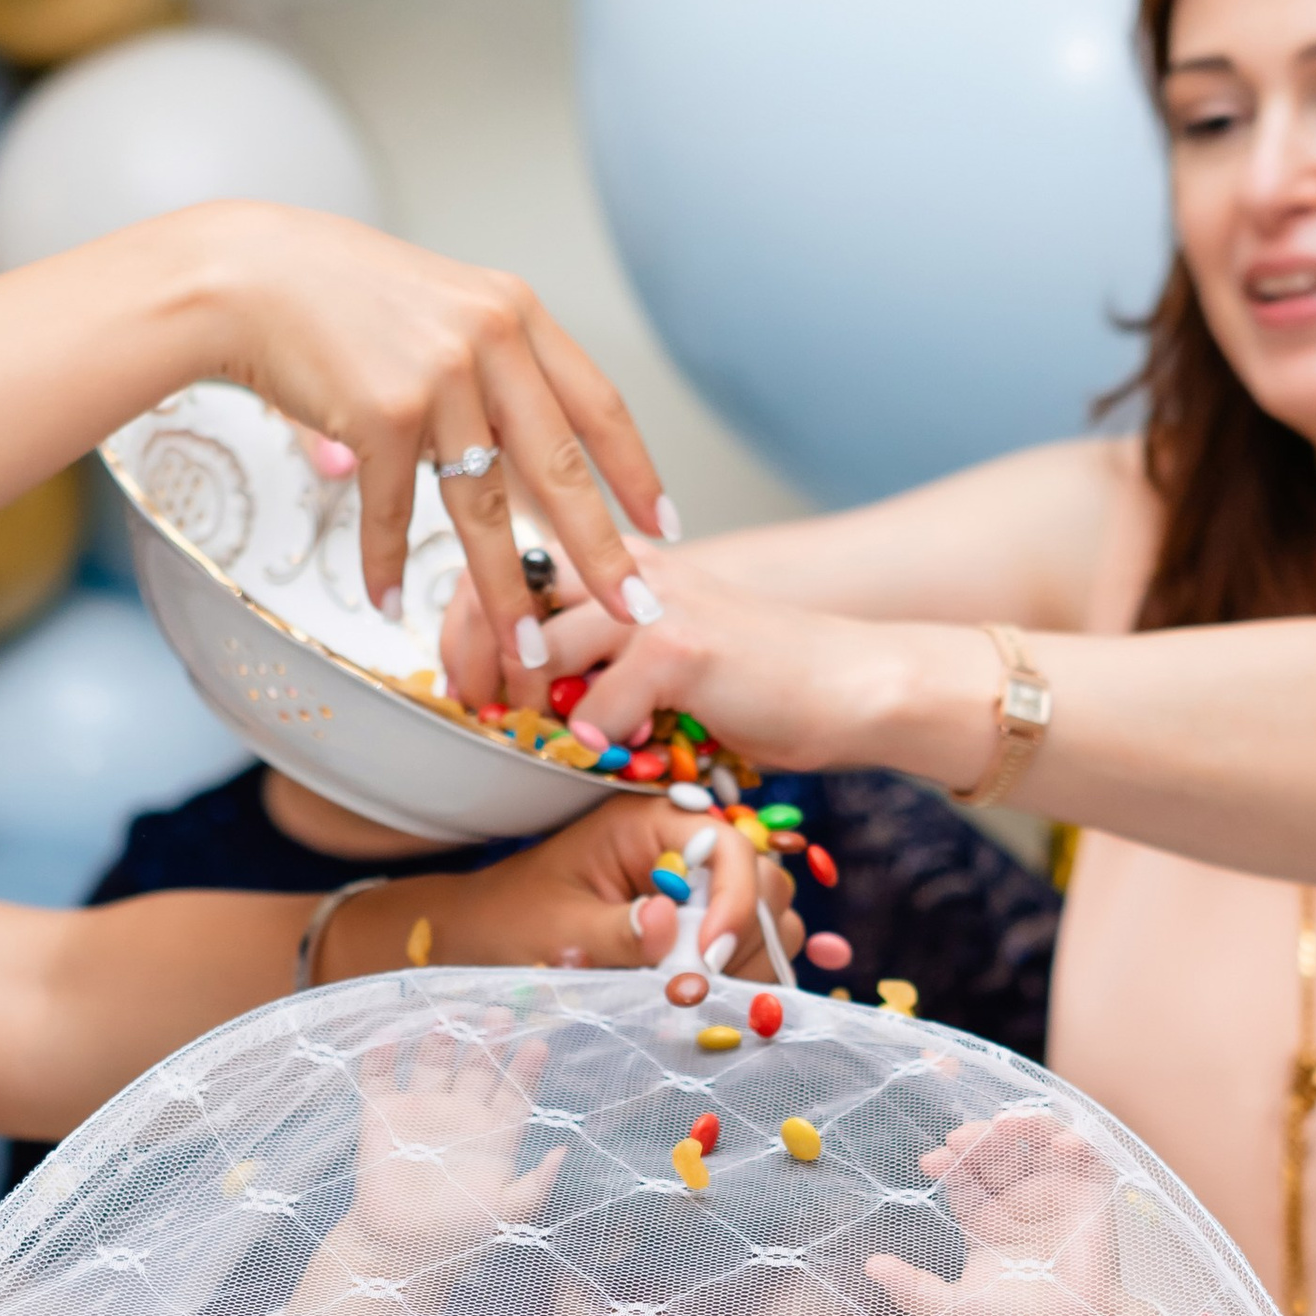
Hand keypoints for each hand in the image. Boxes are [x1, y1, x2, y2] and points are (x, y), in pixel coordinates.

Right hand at [204, 207, 670, 681]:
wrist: (248, 275)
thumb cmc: (338, 296)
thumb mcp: (442, 312)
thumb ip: (491, 373)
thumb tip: (529, 464)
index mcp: (517, 314)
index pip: (598, 405)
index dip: (635, 473)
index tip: (663, 527)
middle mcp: (490, 339)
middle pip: (561, 470)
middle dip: (602, 553)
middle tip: (637, 610)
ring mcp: (438, 376)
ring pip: (485, 509)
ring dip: (504, 592)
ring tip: (521, 651)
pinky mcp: (382, 414)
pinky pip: (398, 512)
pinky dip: (389, 564)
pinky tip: (391, 604)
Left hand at [322, 791, 793, 986]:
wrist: (481, 940)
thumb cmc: (509, 924)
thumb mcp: (558, 930)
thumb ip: (618, 933)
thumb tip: (668, 924)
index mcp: (648, 824)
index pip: (730, 846)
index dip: (735, 903)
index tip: (707, 960)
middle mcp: (683, 848)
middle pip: (763, 881)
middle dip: (745, 938)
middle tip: (697, 988)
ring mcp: (697, 887)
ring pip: (767, 918)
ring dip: (746, 963)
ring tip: (695, 998)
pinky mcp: (697, 926)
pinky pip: (747, 948)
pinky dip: (739, 977)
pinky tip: (701, 1001)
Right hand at [342, 1024, 565, 1262]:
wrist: (401, 1248)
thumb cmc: (458, 1234)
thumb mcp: (507, 1215)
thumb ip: (536, 1186)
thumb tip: (564, 1153)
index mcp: (494, 1135)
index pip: (514, 1092)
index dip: (525, 1069)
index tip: (538, 1044)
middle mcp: (461, 1115)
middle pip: (478, 1066)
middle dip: (489, 1040)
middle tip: (500, 1014)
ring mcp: (421, 1110)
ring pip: (434, 1061)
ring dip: (442, 1037)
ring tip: (453, 1014)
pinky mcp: (382, 1115)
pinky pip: (380, 1076)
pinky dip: (382, 1055)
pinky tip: (391, 1034)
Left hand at [454, 544, 989, 772]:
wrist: (851, 683)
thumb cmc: (762, 681)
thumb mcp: (665, 654)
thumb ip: (602, 658)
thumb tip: (532, 695)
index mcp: (615, 560)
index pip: (503, 567)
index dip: (466, 625)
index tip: (464, 683)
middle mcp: (624, 566)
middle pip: (501, 593)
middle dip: (475, 660)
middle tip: (477, 714)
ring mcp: (652, 603)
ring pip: (540, 647)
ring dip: (525, 705)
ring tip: (537, 741)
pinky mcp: (682, 647)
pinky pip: (600, 701)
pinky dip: (591, 738)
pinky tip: (609, 755)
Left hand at [862, 1115, 1129, 1315]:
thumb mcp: (949, 1309)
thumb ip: (910, 1288)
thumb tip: (870, 1265)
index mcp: (984, 1221)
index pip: (962, 1174)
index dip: (949, 1161)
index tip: (932, 1160)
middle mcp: (1018, 1201)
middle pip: (995, 1150)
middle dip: (977, 1138)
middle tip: (961, 1139)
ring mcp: (1056, 1195)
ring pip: (1037, 1140)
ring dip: (1022, 1123)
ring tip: (1004, 1126)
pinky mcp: (1093, 1196)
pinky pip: (1089, 1156)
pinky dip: (1076, 1138)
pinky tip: (1058, 1142)